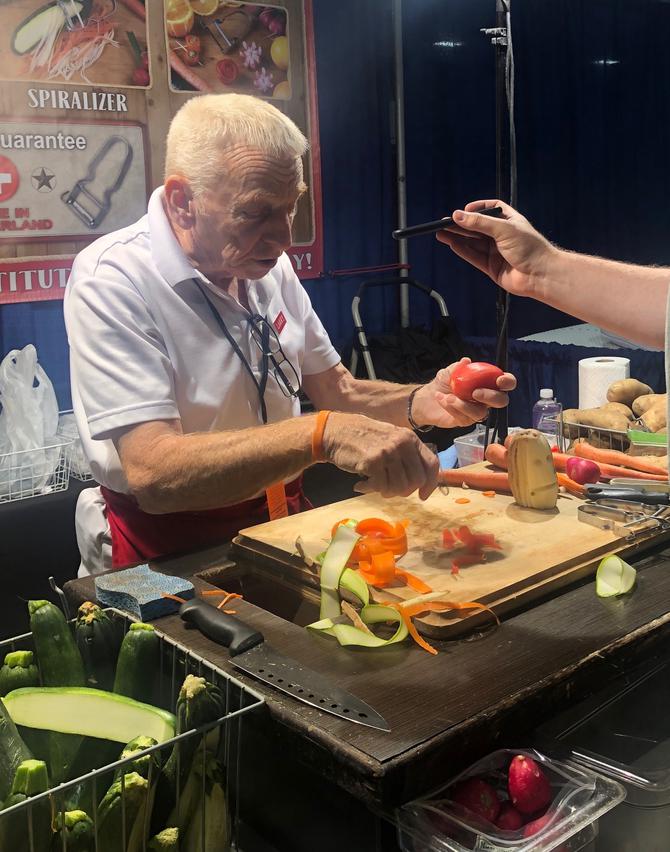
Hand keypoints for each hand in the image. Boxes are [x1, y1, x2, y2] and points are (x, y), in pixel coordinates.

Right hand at [322, 412, 438, 499]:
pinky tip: (361, 484)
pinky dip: (370, 490)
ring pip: (400, 487)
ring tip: (374, 485)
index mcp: (410, 438)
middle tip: (390, 490)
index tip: (422, 496)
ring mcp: (388, 452)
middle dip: (404, 491)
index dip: (431, 484)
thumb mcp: (391, 440)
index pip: (432, 464)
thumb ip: (407, 457)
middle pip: (417, 480)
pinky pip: (381, 487)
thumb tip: (422, 483)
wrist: (336, 432)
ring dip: (386, 492)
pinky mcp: (373, 462)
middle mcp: (402, 443)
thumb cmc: (364, 439)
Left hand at [411, 358, 516, 427]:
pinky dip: (453, 408)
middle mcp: (485, 398)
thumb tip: (466, 361)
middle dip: (491, 397)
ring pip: (481, 413)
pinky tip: (443, 400)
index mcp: (487, 383)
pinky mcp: (466, 421)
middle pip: (501, 401)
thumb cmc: (442, 384)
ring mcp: (476, 410)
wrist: (426, 399)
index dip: (508, 382)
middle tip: (475, 392)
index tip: (499, 380)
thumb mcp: (448, 372)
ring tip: (449, 397)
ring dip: (464, 405)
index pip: (506, 383)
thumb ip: (458, 367)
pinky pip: (465, 418)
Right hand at [436, 200, 556, 298]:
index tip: (464, 210)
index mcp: (509, 221)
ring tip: (441, 233)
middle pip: (477, 227)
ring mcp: (496, 252)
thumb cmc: (530, 248)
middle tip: (444, 223)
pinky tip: (452, 244)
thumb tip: (458, 215)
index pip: (491, 209)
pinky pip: (474, 257)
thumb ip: (479, 223)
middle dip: (461, 225)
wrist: (540, 274)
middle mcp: (502, 236)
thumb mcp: (503, 228)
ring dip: (457, 238)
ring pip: (473, 243)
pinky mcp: (492, 267)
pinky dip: (462, 251)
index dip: (477, 208)